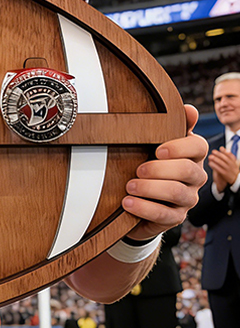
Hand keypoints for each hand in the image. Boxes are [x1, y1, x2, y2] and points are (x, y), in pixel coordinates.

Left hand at [123, 104, 207, 240]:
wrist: (137, 199)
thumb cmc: (147, 165)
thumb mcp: (152, 144)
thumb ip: (170, 126)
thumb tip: (190, 109)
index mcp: (192, 155)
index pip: (199, 147)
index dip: (181, 147)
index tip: (158, 150)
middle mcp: (195, 176)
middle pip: (188, 170)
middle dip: (160, 169)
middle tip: (138, 169)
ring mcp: (188, 198)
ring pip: (178, 192)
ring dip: (150, 188)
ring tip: (129, 186)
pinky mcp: (176, 217)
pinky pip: (165, 215)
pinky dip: (145, 207)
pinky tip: (127, 202)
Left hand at [207, 146, 238, 192]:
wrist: (235, 180)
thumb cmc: (231, 169)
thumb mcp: (231, 162)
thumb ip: (226, 155)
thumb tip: (221, 147)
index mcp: (234, 162)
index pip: (231, 156)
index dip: (226, 152)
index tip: (221, 148)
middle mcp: (232, 166)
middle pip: (226, 159)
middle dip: (219, 155)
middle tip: (213, 151)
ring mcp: (228, 170)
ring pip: (222, 164)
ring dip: (216, 160)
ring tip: (210, 156)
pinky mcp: (224, 174)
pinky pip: (219, 169)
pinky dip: (214, 166)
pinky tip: (210, 163)